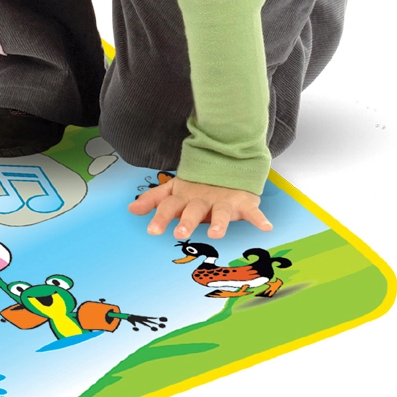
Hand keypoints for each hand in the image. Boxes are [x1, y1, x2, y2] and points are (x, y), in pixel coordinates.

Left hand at [128, 174, 272, 239]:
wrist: (228, 163)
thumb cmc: (197, 185)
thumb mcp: (174, 190)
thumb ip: (153, 200)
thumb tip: (130, 209)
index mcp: (184, 197)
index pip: (169, 207)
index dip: (160, 217)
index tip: (152, 230)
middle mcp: (203, 200)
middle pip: (194, 210)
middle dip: (187, 221)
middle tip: (180, 232)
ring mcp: (223, 201)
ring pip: (221, 212)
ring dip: (219, 222)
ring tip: (216, 234)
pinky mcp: (243, 201)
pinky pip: (253, 211)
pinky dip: (260, 218)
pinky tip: (266, 227)